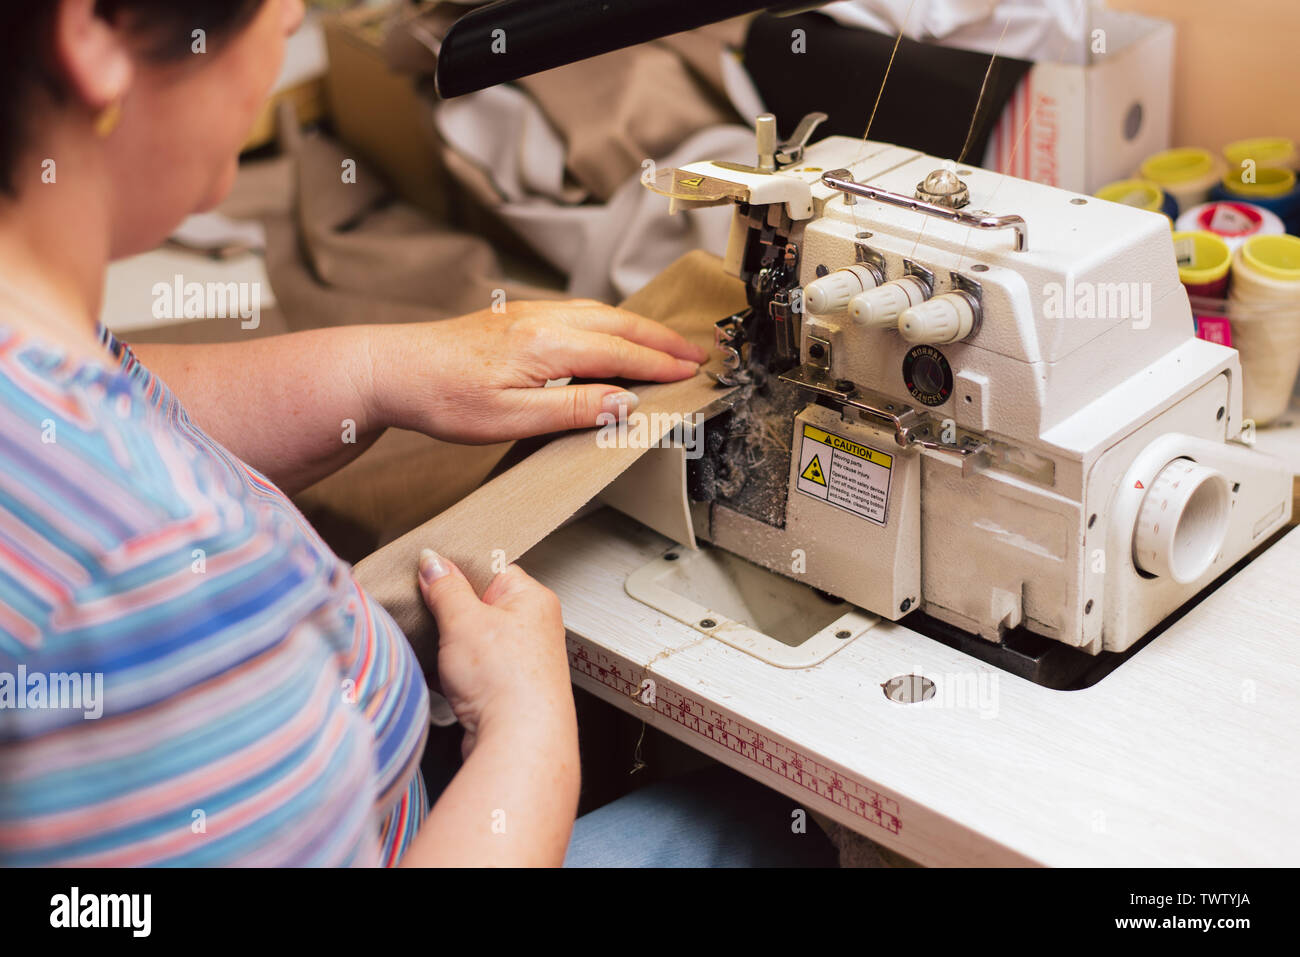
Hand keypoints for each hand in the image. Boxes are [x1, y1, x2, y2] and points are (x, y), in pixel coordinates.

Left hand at [366, 299, 707, 443]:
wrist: (392, 369)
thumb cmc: (443, 399)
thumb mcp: (511, 419)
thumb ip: (574, 409)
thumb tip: (626, 403)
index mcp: (549, 345)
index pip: (623, 352)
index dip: (662, 364)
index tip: (694, 372)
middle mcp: (545, 319)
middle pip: (620, 324)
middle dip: (663, 339)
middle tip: (697, 355)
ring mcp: (530, 313)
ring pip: (601, 313)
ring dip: (640, 328)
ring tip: (667, 344)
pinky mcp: (517, 317)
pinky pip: (580, 312)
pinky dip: (611, 322)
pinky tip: (613, 333)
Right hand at [416, 548, 575, 757]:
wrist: (518, 741)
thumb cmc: (505, 679)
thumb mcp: (464, 619)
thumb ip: (445, 587)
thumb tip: (433, 562)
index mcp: (532, 599)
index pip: (492, 570)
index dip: (458, 572)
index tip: (428, 576)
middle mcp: (533, 628)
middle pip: (480, 606)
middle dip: (448, 612)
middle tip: (423, 613)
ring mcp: (521, 662)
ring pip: (473, 642)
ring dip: (447, 646)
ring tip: (428, 648)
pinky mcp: (505, 692)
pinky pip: (472, 672)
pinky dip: (451, 673)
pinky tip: (433, 675)